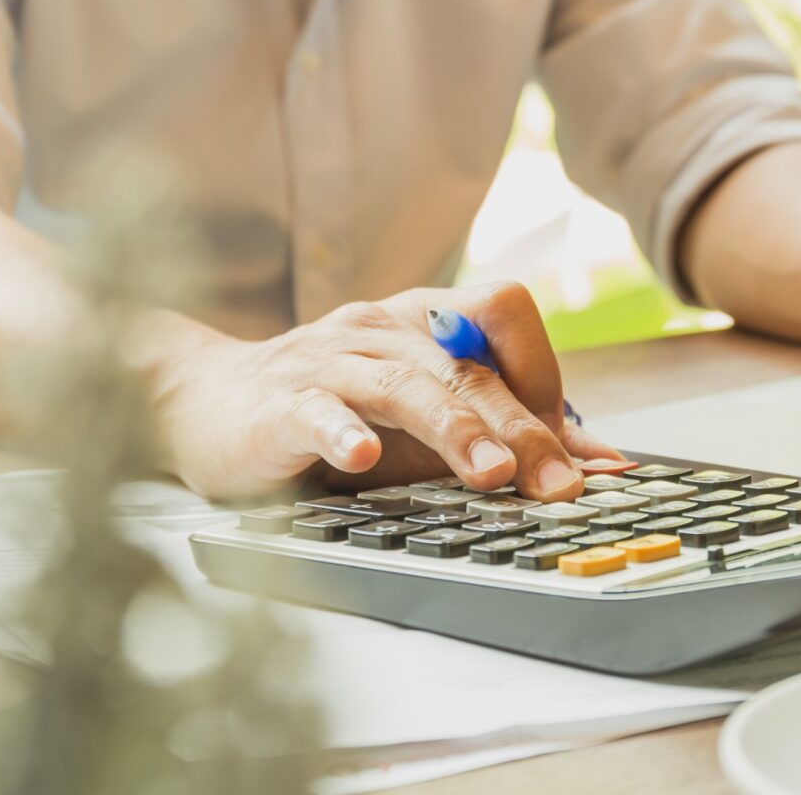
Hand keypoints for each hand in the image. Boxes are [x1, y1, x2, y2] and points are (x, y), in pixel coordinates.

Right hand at [151, 281, 621, 500]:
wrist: (201, 403)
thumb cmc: (327, 412)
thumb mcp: (419, 420)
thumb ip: (499, 433)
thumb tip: (600, 463)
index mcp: (420, 319)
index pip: (501, 314)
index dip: (542, 373)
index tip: (570, 452)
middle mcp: (378, 327)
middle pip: (463, 365)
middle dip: (518, 427)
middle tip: (556, 485)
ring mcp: (326, 360)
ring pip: (402, 384)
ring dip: (453, 430)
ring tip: (490, 476)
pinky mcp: (276, 403)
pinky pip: (314, 409)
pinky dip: (341, 430)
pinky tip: (360, 457)